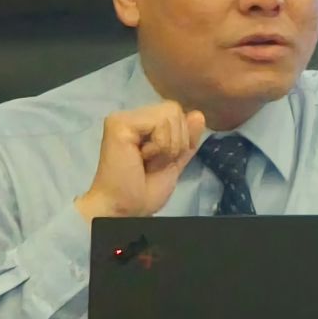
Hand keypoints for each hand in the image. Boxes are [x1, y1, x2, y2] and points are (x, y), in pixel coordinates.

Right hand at [76, 101, 206, 221]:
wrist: (126, 208)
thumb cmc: (144, 190)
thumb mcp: (175, 162)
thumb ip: (187, 139)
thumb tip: (198, 115)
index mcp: (142, 124)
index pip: (177, 113)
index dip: (181, 138)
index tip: (161, 161)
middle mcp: (131, 116)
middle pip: (175, 110)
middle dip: (175, 142)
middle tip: (152, 162)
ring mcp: (123, 118)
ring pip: (171, 114)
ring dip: (167, 146)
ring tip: (145, 161)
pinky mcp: (119, 123)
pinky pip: (160, 122)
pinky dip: (159, 145)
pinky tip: (140, 157)